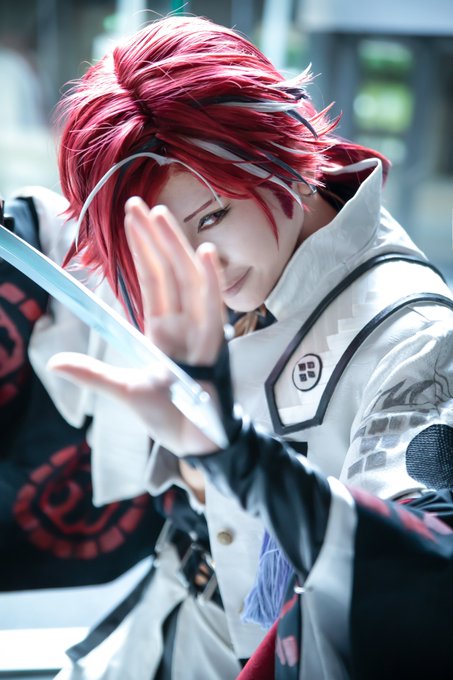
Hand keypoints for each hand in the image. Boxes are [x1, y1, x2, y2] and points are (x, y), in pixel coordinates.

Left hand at [47, 197, 225, 454]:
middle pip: (170, 270)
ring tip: (161, 215)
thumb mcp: (125, 392)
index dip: (142, 248)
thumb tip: (53, 362)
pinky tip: (206, 254)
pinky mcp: (215, 345)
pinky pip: (213, 307)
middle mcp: (183, 323)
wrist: (198, 441)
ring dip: (176, 247)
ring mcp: (201, 331)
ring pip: (189, 279)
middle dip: (155, 237)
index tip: (133, 218)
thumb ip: (94, 374)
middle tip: (140, 203)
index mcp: (163, 329)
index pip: (153, 278)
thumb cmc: (169, 416)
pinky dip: (211, 281)